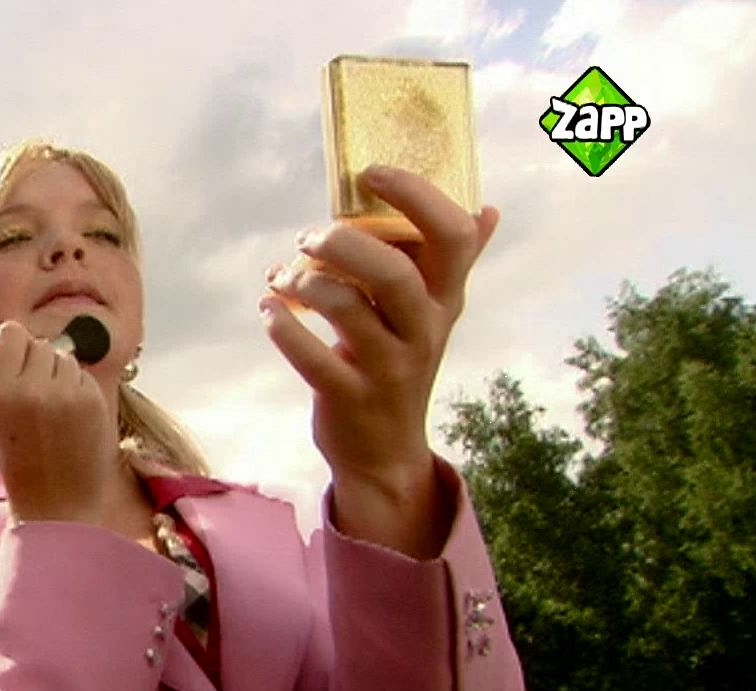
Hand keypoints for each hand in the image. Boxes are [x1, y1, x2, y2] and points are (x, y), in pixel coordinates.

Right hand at [0, 320, 119, 524]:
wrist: (57, 506)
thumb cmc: (20, 464)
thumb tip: (12, 343)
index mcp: (0, 391)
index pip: (11, 333)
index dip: (14, 348)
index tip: (17, 365)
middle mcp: (33, 387)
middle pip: (39, 344)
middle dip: (38, 364)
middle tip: (38, 394)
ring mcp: (67, 393)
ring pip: (64, 358)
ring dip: (60, 375)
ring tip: (56, 410)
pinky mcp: (94, 401)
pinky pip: (83, 376)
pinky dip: (79, 389)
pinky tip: (74, 418)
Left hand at [261, 165, 498, 554]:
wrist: (384, 451)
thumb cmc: (400, 362)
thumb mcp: (432, 314)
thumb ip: (451, 263)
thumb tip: (487, 208)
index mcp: (446, 298)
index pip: (454, 235)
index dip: (417, 196)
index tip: (372, 173)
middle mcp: (424, 329)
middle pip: (394, 272)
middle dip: (342, 244)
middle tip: (307, 237)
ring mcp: (389, 367)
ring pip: (348, 309)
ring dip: (304, 283)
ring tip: (281, 279)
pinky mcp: (350, 397)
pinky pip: (313, 358)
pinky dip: (282, 327)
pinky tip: (269, 309)